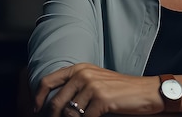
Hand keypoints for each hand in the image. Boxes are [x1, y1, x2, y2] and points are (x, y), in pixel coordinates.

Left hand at [34, 63, 162, 116]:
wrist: (144, 91)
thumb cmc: (119, 89)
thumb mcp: (95, 80)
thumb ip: (75, 86)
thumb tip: (54, 104)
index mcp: (79, 68)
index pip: (48, 81)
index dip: (38, 98)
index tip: (36, 111)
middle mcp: (83, 74)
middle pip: (56, 102)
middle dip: (53, 116)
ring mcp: (92, 86)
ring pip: (69, 113)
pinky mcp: (101, 99)